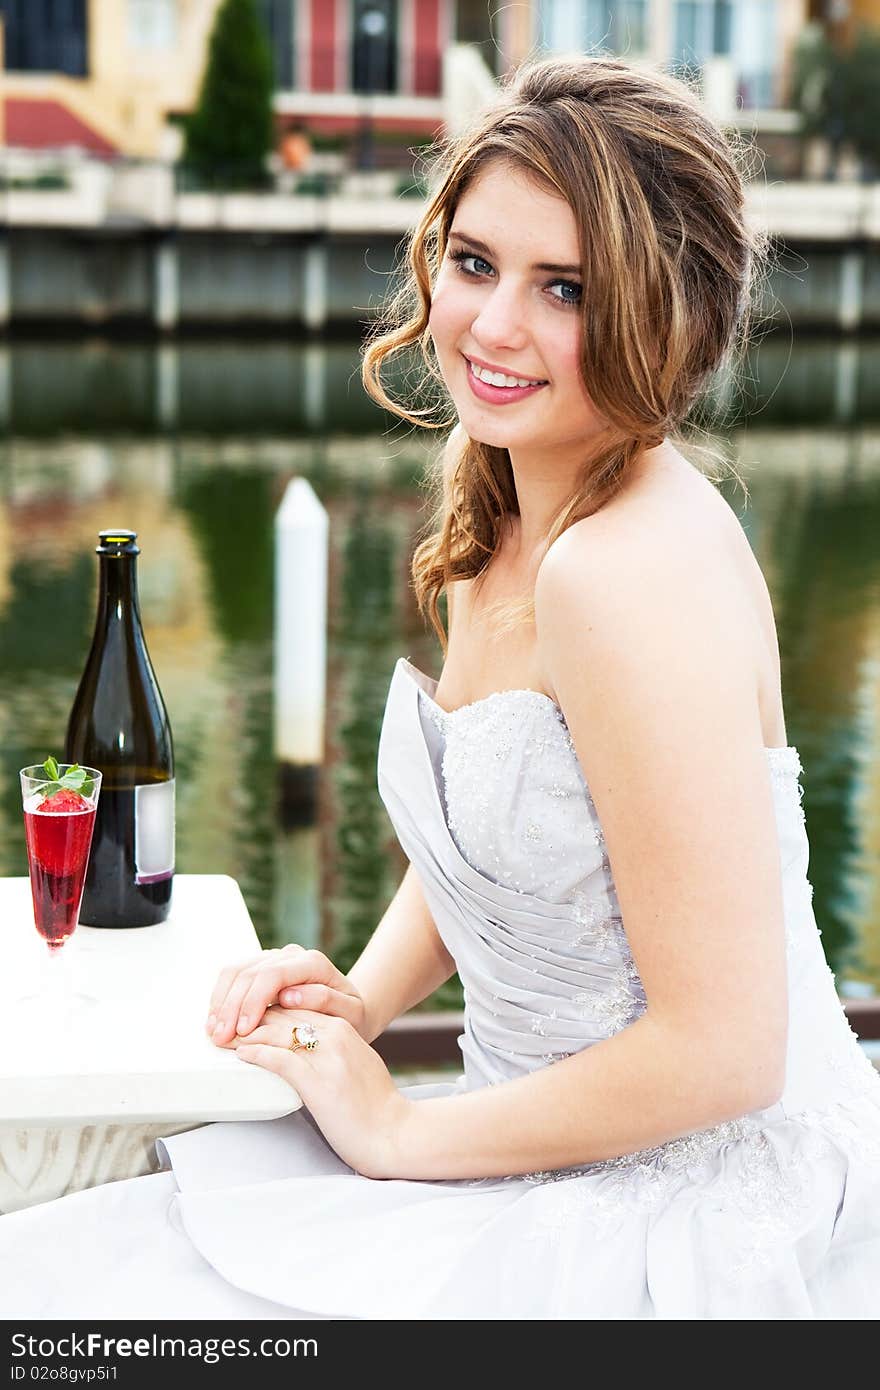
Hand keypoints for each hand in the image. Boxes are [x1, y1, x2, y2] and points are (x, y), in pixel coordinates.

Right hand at [206, 945, 367, 1044]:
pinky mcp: (261, 968)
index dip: (252, 1002)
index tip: (243, 1030)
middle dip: (231, 1007)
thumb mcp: (350, 1013)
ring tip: (214, 1032)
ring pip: (236, 971)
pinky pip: (233, 976)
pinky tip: (216, 1019)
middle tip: (221, 1039)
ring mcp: (274, 959)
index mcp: (312, 963)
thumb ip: (325, 1000)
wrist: (350, 1007)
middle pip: (249, 973)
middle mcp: (291, 955)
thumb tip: (289, 995)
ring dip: (221, 1002)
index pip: (272, 976)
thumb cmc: (351, 1014)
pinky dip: (221, 997)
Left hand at [230, 1006, 412, 1179]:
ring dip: (245, 1033)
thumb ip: (334, 1048)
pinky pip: (280, 1059)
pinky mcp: (318, 1082)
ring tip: (225, 1037)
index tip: (245, 1014)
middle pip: (282, 1013)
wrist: (395, 1133)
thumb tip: (304, 1050)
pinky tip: (242, 1056)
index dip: (266, 1008)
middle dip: (249, 1016)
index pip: (296, 1006)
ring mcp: (327, 1057)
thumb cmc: (376, 1106)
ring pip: (277, 1032)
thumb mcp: (357, 1063)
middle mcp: (335, 1035)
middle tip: (224, 1023)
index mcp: (344, 1027)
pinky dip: (257, 1055)